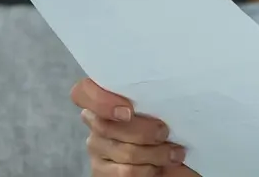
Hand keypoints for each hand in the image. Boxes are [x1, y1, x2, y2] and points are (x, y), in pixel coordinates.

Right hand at [70, 77, 196, 175]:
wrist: (168, 157)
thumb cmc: (166, 124)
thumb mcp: (161, 105)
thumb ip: (151, 98)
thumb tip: (168, 90)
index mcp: (106, 97)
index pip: (83, 92)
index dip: (101, 101)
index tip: (129, 111)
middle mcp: (95, 121)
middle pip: (108, 126)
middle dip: (145, 132)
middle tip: (166, 133)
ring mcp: (96, 147)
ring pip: (123, 151)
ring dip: (155, 154)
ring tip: (174, 153)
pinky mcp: (101, 171)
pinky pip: (125, 172)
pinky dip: (148, 170)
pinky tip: (159, 166)